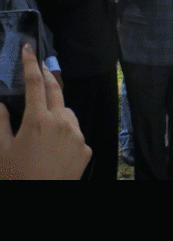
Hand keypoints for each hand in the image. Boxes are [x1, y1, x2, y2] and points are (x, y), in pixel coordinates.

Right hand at [0, 44, 91, 179]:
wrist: (41, 202)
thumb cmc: (16, 177)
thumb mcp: (0, 151)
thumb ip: (0, 123)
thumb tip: (0, 104)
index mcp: (38, 120)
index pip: (35, 83)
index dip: (31, 63)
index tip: (29, 48)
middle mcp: (62, 123)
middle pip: (55, 90)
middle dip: (47, 76)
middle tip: (41, 67)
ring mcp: (77, 135)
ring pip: (67, 112)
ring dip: (57, 109)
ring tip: (43, 122)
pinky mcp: (87, 148)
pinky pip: (75, 132)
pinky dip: (65, 131)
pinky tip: (53, 145)